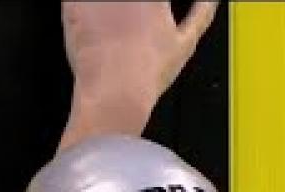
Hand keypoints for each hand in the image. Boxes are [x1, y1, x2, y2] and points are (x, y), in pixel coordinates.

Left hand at [62, 1, 218, 111]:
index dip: (153, 6)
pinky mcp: (73, 2)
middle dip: (129, 8)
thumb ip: (202, 13)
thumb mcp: (186, 43)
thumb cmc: (148, 71)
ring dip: (107, 8)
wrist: (114, 90)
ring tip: (111, 25)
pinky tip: (94, 25)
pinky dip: (82, 8)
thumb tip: (211, 0)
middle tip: (130, 23)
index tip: (153, 12)